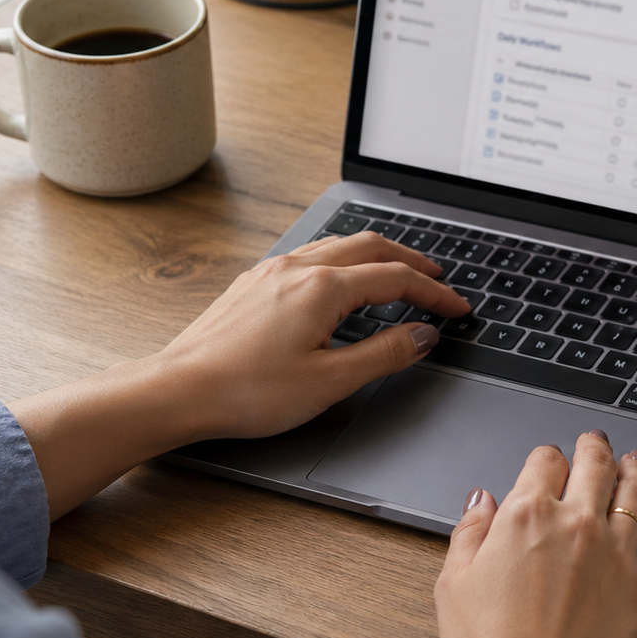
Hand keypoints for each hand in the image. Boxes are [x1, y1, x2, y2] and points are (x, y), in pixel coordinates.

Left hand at [10, 231, 470, 518]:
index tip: (458, 308)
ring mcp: (272, 272)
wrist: (178, 391)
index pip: (397, 279)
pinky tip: (339, 281)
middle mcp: (298, 268)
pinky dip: (342, 260)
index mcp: (324, 288)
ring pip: (337, 245)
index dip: (435, 293)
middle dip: (411, 260)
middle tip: (437, 279)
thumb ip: (384, 355)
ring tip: (397, 272)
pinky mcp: (252, 284)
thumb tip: (421, 336)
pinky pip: (310, 255)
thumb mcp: (330, 382)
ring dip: (376, 255)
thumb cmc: (247, 392)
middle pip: (371, 247)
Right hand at [434, 431, 636, 637]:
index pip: (545, 462)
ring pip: (636, 494)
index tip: (549, 460)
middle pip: (596, 466)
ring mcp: (616, 554)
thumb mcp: (453, 582)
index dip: (547, 457)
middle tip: (598, 440)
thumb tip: (481, 501)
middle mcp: (576, 524)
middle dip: (596, 448)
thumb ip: (470, 532)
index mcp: (527, 515)